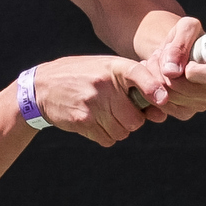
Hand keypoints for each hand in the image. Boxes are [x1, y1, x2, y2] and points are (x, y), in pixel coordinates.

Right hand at [29, 54, 166, 147]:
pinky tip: (94, 123)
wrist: (42, 87)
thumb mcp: (105, 68)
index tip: (162, 100)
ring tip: (105, 116)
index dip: (153, 88)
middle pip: (135, 119)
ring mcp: (92, 104)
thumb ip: (132, 84)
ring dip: (118, 130)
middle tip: (121, 113)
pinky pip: (108, 139)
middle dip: (133, 121)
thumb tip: (161, 111)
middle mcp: (103, 84)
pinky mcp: (82, 121)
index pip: (138, 74)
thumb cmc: (83, 77)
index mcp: (112, 66)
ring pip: (123, 132)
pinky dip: (106, 136)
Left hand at [121, 15, 205, 121]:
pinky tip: (155, 77)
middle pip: (185, 89)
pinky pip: (164, 106)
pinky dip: (153, 90)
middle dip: (164, 71)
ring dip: (155, 77)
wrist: (174, 53)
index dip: (192, 69)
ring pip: (170, 97)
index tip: (184, 60)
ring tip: (155, 63)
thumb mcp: (186, 28)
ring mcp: (201, 105)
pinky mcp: (185, 113)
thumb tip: (172, 71)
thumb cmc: (187, 38)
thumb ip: (181, 43)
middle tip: (158, 56)